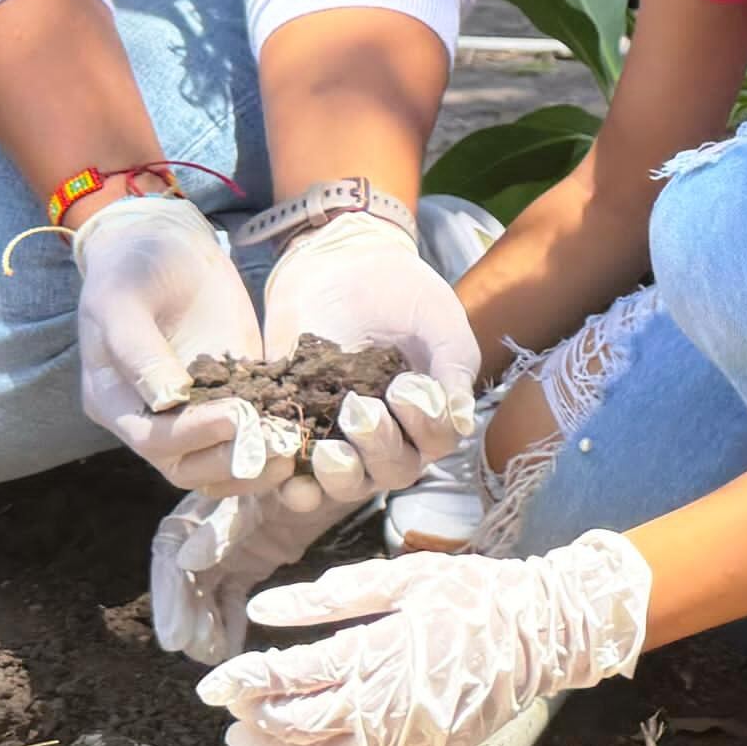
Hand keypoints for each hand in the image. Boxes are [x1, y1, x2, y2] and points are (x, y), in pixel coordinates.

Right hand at [71, 191, 279, 489]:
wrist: (161, 239)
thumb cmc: (130, 267)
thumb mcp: (122, 302)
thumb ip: (139, 351)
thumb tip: (165, 401)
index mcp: (116, 402)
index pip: (154, 441)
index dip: (194, 437)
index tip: (236, 418)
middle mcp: (152, 418)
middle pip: (189, 466)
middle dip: (233, 460)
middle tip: (276, 445)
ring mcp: (195, 408)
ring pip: (222, 460)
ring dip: (258, 463)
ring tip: (293, 447)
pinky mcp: (233, 392)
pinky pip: (251, 429)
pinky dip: (273, 436)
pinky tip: (302, 429)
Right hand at [148, 487, 335, 663]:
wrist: (327, 470)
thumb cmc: (286, 478)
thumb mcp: (253, 497)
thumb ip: (223, 525)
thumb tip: (187, 560)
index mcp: (195, 512)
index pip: (170, 559)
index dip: (171, 599)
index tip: (175, 638)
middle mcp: (202, 534)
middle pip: (184, 582)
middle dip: (186, 618)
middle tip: (194, 652)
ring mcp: (225, 553)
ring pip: (206, 595)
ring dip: (206, 625)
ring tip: (211, 655)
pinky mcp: (245, 567)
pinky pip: (230, 599)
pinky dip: (229, 623)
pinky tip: (229, 649)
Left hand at [197, 535, 652, 745]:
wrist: (545, 634)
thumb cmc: (474, 594)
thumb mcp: (403, 576)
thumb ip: (331, 596)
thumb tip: (263, 608)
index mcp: (386, 654)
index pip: (298, 676)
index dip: (250, 679)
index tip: (212, 679)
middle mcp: (394, 706)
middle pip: (303, 723)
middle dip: (256, 711)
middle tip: (225, 699)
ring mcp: (410, 740)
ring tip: (245, 732)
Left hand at [254, 210, 482, 513]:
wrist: (340, 262)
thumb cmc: (401, 292)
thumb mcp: (438, 322)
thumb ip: (452, 367)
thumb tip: (460, 422)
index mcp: (430, 412)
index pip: (435, 442)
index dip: (424, 426)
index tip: (405, 387)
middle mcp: (391, 435)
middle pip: (393, 471)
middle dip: (378, 449)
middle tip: (359, 409)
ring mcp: (343, 438)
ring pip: (350, 482)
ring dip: (339, 476)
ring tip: (327, 452)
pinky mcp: (298, 430)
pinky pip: (297, 474)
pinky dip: (292, 482)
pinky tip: (286, 472)